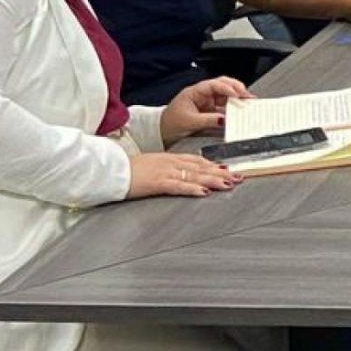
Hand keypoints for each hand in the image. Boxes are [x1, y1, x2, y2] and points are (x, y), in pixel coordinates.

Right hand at [126, 150, 240, 199]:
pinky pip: (177, 186)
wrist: (111, 169)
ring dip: (213, 180)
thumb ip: (170, 168)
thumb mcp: (153, 164)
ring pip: (194, 176)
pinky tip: (203, 192)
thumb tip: (184, 175)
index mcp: (170, 158)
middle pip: (200, 168)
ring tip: (229, 184)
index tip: (229, 170)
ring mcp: (165, 172)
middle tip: (239, 177)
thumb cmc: (130, 169)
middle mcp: (171, 163)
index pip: (197, 161)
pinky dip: (191, 189)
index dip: (215, 166)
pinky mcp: (156, 183)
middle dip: (221, 173)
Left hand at [158, 74, 250, 142]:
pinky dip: (234, 107)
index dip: (227, 88)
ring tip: (248, 103)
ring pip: (226, 94)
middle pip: (223, 85)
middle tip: (248, 97)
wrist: (162, 131)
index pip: (213, 85)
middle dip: (237, 88)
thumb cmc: (170, 123)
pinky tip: (241, 111)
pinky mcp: (211, 109)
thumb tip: (224, 120)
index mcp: (194, 92)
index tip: (237, 95)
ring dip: (238, 97)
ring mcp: (208, 101)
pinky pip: (225, 105)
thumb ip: (208, 120)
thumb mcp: (189, 122)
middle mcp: (203, 94)